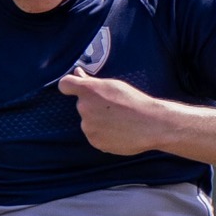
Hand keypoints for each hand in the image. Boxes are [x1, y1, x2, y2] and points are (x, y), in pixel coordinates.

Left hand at [59, 71, 173, 155]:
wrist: (150, 125)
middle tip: (113, 107)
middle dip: (93, 105)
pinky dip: (104, 134)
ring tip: (119, 120)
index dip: (70, 85)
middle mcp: (84, 108)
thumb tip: (77, 74)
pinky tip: (119, 130)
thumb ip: (91, 81)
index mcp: (88, 91)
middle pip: (82, 105)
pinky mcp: (94, 142)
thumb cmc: (134, 102)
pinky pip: (95, 136)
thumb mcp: (113, 85)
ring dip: (98, 121)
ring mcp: (88, 127)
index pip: (65, 85)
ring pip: (88, 122)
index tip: (76, 87)